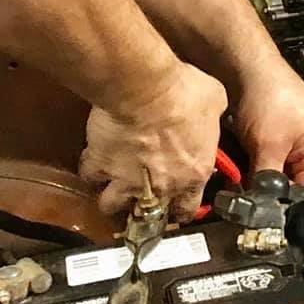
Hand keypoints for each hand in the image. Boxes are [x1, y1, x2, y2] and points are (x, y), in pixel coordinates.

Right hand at [79, 62, 227, 216]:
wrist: (145, 89)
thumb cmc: (182, 94)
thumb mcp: (214, 101)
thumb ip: (213, 116)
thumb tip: (211, 108)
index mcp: (193, 173)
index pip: (188, 208)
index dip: (180, 207)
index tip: (176, 203)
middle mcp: (161, 185)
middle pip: (149, 215)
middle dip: (144, 207)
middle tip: (141, 195)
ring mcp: (127, 179)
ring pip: (112, 205)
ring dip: (112, 197)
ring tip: (113, 185)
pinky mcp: (101, 165)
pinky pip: (89, 175)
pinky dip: (90, 169)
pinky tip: (94, 161)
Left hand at [230, 72, 303, 200]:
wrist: (247, 69)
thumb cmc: (268, 95)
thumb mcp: (266, 146)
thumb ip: (266, 182)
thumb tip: (260, 209)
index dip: (287, 205)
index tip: (263, 215)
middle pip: (299, 186)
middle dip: (273, 193)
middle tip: (249, 200)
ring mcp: (302, 143)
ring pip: (284, 177)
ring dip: (264, 181)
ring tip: (244, 182)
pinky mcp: (285, 139)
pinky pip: (276, 164)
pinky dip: (260, 169)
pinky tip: (245, 169)